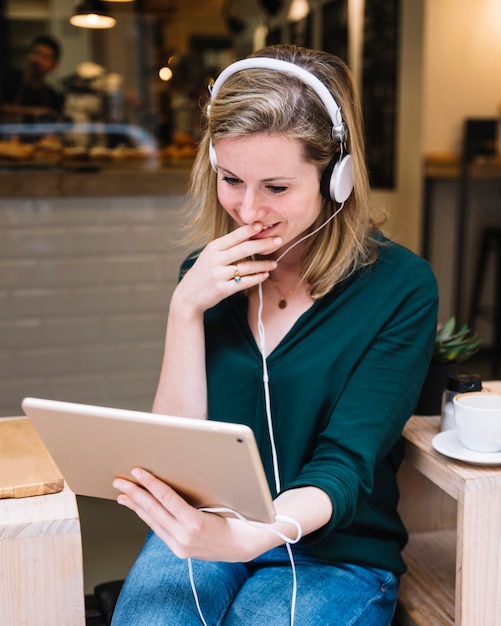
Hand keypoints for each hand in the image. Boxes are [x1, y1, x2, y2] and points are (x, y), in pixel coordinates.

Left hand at [113, 468, 269, 561]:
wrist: (245, 546)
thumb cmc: (238, 517)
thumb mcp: (222, 499)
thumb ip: (199, 491)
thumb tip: (179, 473)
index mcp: (196, 523)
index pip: (167, 499)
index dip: (150, 484)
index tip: (138, 472)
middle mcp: (185, 537)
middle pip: (154, 511)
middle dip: (134, 493)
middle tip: (120, 481)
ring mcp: (181, 546)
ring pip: (153, 522)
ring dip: (136, 506)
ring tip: (122, 494)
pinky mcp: (179, 550)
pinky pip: (159, 530)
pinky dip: (148, 517)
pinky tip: (140, 509)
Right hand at [173, 222, 281, 314]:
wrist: (188, 295)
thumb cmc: (203, 273)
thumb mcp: (210, 255)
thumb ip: (226, 247)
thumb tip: (250, 235)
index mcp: (212, 247)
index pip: (235, 236)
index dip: (250, 230)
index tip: (263, 225)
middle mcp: (215, 259)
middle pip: (244, 248)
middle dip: (264, 243)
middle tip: (278, 240)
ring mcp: (218, 275)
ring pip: (247, 267)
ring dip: (263, 264)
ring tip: (274, 263)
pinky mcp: (222, 289)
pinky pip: (245, 282)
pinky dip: (257, 278)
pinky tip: (265, 275)